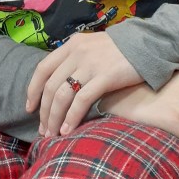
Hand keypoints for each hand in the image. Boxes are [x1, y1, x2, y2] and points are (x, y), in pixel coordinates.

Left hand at [26, 32, 141, 137]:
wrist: (148, 44)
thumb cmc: (120, 50)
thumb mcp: (92, 46)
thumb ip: (75, 60)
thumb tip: (59, 83)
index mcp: (71, 45)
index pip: (43, 68)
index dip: (33, 90)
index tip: (30, 108)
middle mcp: (77, 53)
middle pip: (51, 86)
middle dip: (44, 111)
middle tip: (43, 130)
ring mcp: (90, 64)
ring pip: (62, 95)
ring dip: (55, 118)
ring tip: (53, 134)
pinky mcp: (104, 77)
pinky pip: (81, 100)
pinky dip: (72, 117)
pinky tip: (68, 130)